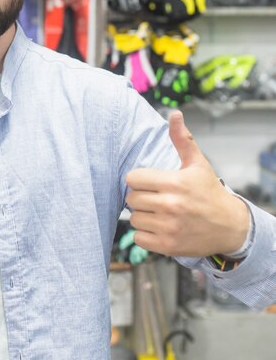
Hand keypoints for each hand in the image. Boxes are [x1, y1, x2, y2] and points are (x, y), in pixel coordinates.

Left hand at [126, 111, 248, 257]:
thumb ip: (182, 140)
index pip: (133, 179)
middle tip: (156, 199)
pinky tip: (160, 228)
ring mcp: (168, 227)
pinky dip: (145, 234)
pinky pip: (138, 237)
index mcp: (175, 182)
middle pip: (131, 199)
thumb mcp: (198, 164)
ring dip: (143, 217)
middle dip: (140, 198)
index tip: (150, 184)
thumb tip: (174, 114)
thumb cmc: (209, 193)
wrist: (228, 226)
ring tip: (160, 214)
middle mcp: (171, 205)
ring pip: (133, 219)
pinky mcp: (166, 245)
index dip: (139, 180)